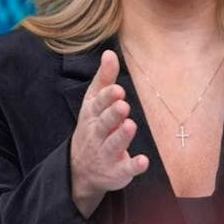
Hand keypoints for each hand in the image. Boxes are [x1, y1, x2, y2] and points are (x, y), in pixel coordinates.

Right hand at [70, 50, 148, 217]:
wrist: (79, 169)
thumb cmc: (92, 127)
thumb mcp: (93, 103)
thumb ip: (104, 79)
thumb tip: (109, 53)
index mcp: (92, 115)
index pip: (98, 104)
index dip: (107, 97)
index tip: (118, 89)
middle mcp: (97, 133)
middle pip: (104, 123)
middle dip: (112, 114)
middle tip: (123, 105)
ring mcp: (106, 153)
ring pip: (113, 144)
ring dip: (122, 136)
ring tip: (130, 125)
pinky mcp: (117, 171)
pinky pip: (125, 169)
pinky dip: (133, 166)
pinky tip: (143, 161)